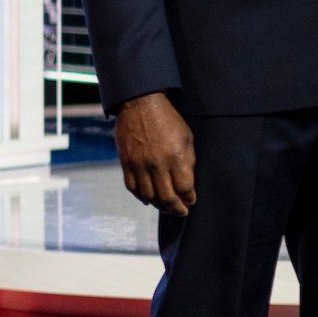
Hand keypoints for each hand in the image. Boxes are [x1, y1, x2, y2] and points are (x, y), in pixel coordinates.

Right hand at [113, 91, 197, 215]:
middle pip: (167, 197)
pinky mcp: (126, 163)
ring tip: (165, 206)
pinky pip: (132, 187)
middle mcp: (157, 163)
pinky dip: (141, 196)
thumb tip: (187, 184)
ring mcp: (139, 164)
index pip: (184, 188)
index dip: (189, 199)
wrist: (140, 104)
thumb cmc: (167, 119)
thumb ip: (188, 161)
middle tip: (181, 212)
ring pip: (148, 196)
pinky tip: (148, 198)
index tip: (191, 201)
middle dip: (176, 209)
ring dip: (159, 205)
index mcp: (175, 156)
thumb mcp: (186, 137)